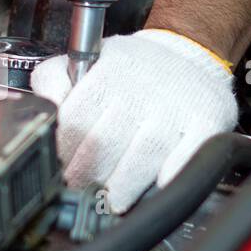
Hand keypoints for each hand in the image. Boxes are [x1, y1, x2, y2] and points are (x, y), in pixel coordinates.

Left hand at [30, 29, 237, 212]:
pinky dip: (169, 176)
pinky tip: (155, 187)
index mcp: (110, 71)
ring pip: (142, 156)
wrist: (187, 51)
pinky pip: (186, 156)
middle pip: (105, 142)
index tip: (60, 167)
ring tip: (112, 199)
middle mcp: (142, 87)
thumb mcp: (88, 58)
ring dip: (122, 186)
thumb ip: (54, 80)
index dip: (64, 150)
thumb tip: (43, 108)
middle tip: (81, 188)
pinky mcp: (207, 119)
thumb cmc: (132, 67)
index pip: (76, 118)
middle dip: (86, 174)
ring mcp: (176, 105)